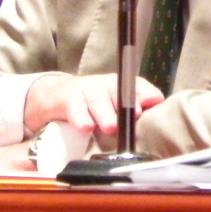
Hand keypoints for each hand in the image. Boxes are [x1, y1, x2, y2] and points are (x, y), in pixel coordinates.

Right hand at [24, 73, 163, 136]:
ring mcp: (85, 89)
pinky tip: (85, 127)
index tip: (151, 104)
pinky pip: (74, 107)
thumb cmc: (92, 105)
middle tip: (135, 115)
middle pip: (118, 90)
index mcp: (119, 86)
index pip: (138, 85)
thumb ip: (135, 110)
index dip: (145, 94)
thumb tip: (156, 108)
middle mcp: (104, 84)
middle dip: (127, 103)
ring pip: (97, 99)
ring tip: (110, 127)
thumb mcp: (114, 107)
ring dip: (105, 113)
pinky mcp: (66, 98)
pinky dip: (80, 117)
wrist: (55, 97)